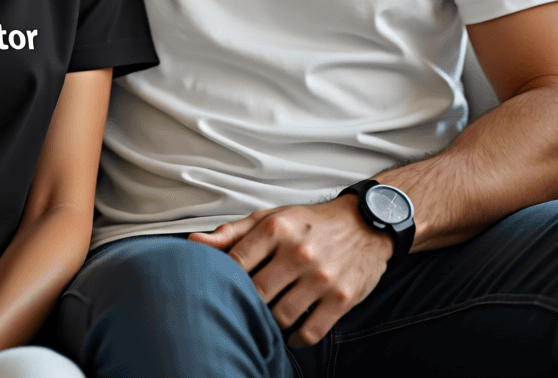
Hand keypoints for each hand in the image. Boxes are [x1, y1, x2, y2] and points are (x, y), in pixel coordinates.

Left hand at [189, 196, 391, 346]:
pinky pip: (310, 331)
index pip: (235, 263)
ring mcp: (321, 277)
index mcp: (276, 228)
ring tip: (266, 319)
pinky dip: (296, 339)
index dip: (223, 280)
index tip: (220, 287)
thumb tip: (193, 242)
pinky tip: (291, 333)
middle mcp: (298, 252)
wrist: (364, 224)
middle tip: (242, 309)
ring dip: (270, 323)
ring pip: (281, 316)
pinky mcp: (342, 298)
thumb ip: (231, 233)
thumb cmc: (309, 222)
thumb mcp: (269, 218)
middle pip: (256, 293)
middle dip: (246, 304)